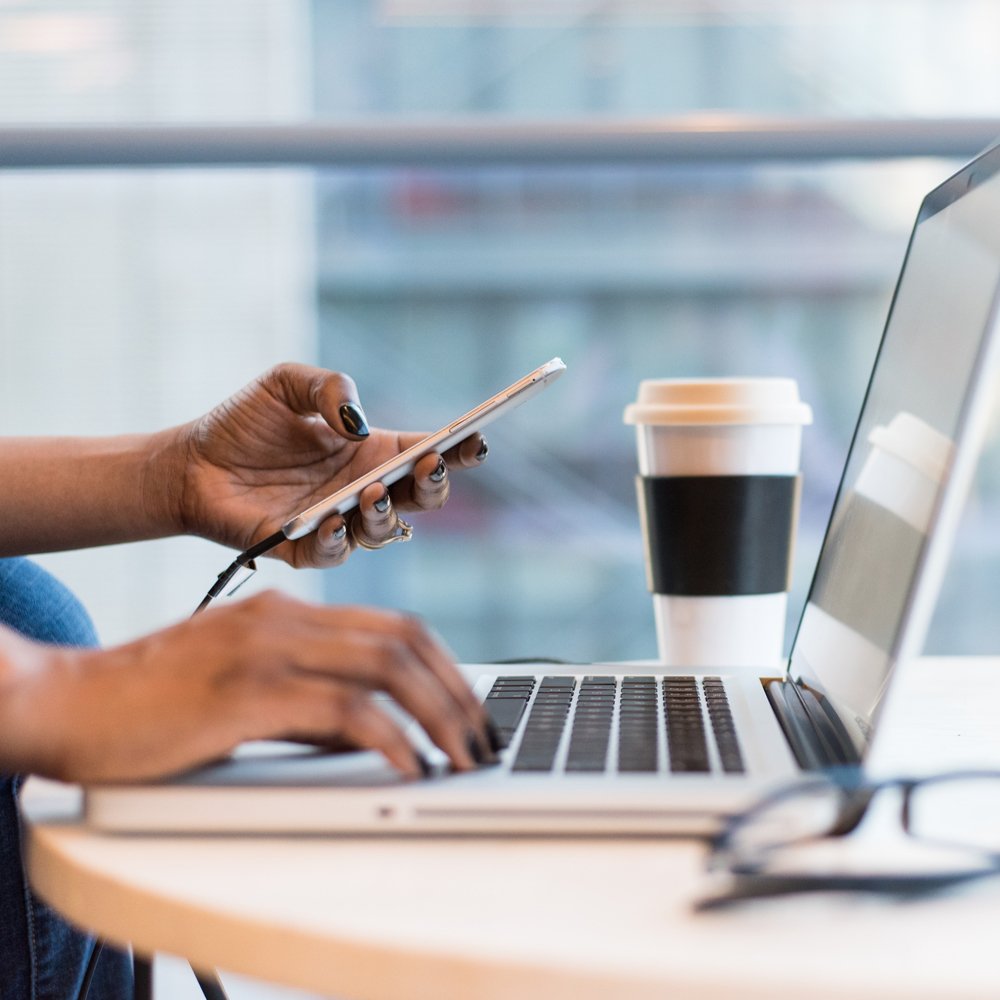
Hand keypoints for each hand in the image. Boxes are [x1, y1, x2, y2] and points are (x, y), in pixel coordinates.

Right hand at [1, 591, 494, 782]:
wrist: (68, 702)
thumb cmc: (151, 703)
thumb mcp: (244, 690)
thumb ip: (308, 702)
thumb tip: (372, 734)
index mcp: (287, 612)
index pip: (394, 625)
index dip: (446, 666)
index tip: (470, 709)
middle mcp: (285, 618)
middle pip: (405, 640)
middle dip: (458, 692)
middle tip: (483, 738)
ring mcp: (267, 649)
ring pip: (387, 667)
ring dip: (439, 715)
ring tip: (463, 758)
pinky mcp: (246, 692)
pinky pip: (344, 710)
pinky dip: (390, 739)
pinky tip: (409, 767)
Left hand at [164, 363, 487, 566]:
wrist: (190, 463)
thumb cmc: (243, 423)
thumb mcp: (286, 383)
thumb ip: (329, 388)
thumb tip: (358, 423)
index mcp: (371, 451)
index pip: (427, 453)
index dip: (458, 449)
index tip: (476, 438)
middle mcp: (363, 490)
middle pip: (421, 498)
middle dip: (435, 485)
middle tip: (429, 465)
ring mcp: (338, 522)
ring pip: (385, 531)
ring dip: (386, 513)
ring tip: (372, 491)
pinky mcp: (304, 549)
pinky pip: (334, 553)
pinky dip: (339, 540)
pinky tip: (332, 519)